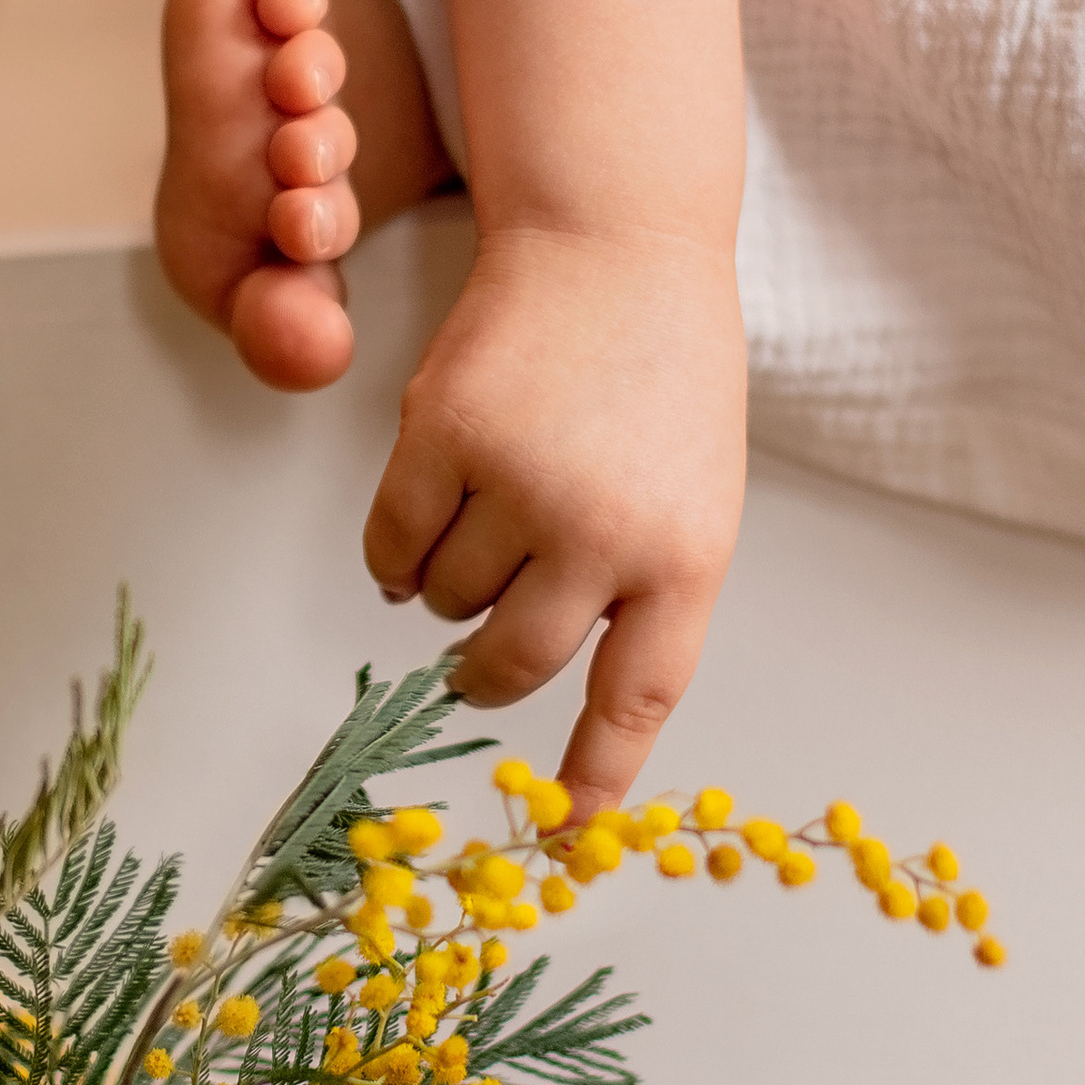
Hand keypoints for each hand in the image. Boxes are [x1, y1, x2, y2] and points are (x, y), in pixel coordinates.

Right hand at [363, 221, 747, 810]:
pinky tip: (422, 521)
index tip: (572, 837)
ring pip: (447, 601)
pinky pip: (391, 544)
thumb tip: (563, 697)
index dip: (598, 774)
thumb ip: (642, 592)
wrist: (617, 248)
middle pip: (514, 663)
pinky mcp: (440, 434)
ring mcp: (518, 480)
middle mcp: (603, 528)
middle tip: (479, 660)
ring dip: (452, 584)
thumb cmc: (662, 379)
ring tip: (490, 516)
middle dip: (487, 672)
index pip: (637, 696)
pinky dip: (395, 551)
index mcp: (685, 554)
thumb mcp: (693, 497)